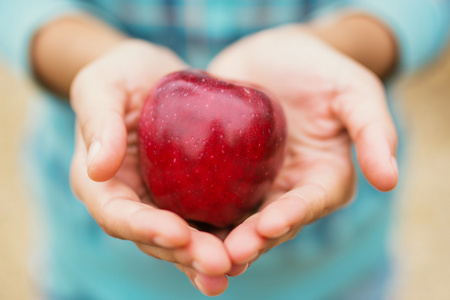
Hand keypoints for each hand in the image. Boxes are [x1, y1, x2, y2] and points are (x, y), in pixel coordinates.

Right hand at [69, 39, 230, 295]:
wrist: (152, 74)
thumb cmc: (121, 74)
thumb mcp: (103, 85)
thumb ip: (98, 121)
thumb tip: (96, 168)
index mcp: (102, 182)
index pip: (118, 214)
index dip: (145, 228)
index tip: (178, 233)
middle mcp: (131, 200)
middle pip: (154, 237)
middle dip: (185, 254)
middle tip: (219, 264)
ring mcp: (161, 201)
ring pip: (181, 239)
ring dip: (205, 258)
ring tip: (234, 268)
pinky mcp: (188, 194)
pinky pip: (204, 220)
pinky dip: (223, 237)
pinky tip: (247, 250)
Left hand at [207, 25, 398, 274]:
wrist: (275, 53)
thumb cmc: (320, 69)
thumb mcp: (354, 91)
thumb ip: (374, 129)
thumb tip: (390, 180)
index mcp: (322, 179)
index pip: (309, 204)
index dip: (291, 217)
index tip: (267, 226)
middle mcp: (287, 190)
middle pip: (269, 223)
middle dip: (250, 241)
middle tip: (228, 255)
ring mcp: (252, 184)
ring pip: (235, 219)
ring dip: (218, 239)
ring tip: (197, 253)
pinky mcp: (222, 172)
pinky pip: (207, 195)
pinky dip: (193, 212)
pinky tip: (173, 223)